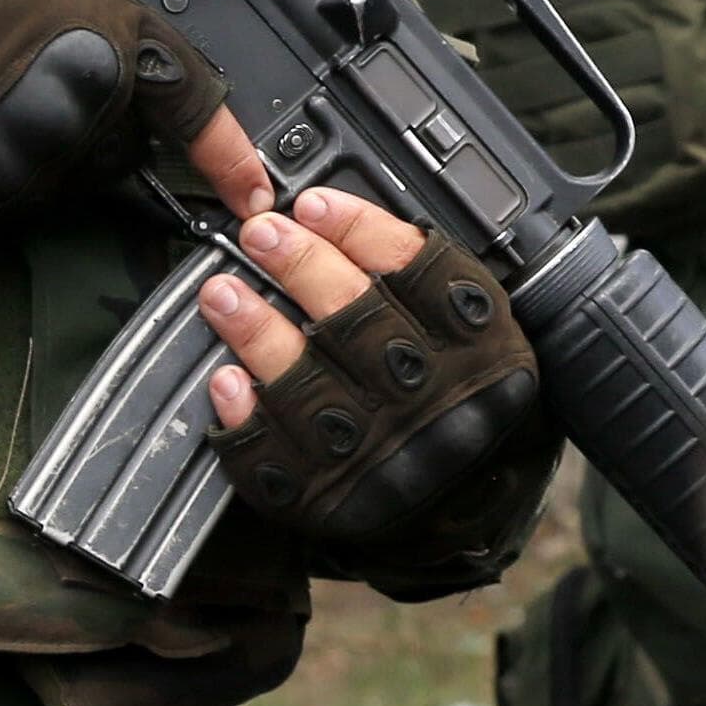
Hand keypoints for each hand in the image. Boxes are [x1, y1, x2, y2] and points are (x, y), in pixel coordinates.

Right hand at [0, 0, 221, 241]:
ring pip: (49, 182)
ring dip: (24, 157)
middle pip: (112, 152)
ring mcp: (27, 160)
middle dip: (85, 133)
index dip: (226, 155)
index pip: (193, 108)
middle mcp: (87, 107)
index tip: (251, 191)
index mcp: (116, 39)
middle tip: (21, 90)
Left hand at [194, 184, 546, 554]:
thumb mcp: (481, 328)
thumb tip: (331, 218)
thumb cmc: (469, 393)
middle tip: (261, 233)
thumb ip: (426, 277)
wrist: (476, 502)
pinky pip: (277, 461)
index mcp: (483, 354)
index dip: (362, 231)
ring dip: (257, 333)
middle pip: (360, 326)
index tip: (314, 203)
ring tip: (221, 292)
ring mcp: (381, 460)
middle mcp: (436, 408)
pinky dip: (245, 418)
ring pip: (309, 389)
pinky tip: (225, 381)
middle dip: (302, 269)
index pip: (423, 276)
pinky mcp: (333, 501)